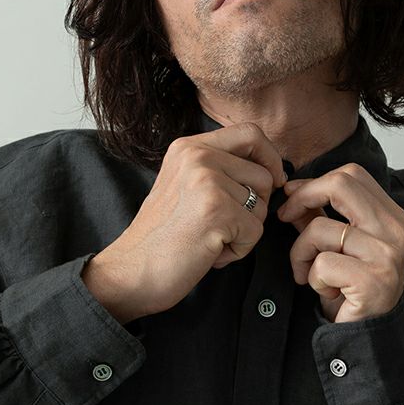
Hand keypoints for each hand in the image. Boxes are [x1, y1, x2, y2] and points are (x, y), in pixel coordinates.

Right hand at [84, 121, 285, 320]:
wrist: (131, 271)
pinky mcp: (217, 211)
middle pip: (263, 174)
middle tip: (225, 226)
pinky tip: (210, 253)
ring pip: (262, 206)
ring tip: (210, 239)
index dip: (270, 158)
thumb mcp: (184, 186)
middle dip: (257, 207)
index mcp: (188, 147)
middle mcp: (197, 157)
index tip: (272, 181)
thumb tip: (270, 169)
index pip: (250, 133)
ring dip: (244, 232)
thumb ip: (218, 169)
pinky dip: (239, 250)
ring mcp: (207, 182)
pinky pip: (255, 232)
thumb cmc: (163, 237)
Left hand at [276, 163, 403, 323]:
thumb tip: (293, 189)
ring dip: (301, 253)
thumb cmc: (352, 290)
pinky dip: (313, 279)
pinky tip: (327, 292)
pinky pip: (322, 264)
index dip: (314, 182)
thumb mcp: (338, 246)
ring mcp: (386, 255)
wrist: (371, 336)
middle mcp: (395, 230)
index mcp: (392, 216)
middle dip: (302, 198)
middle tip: (285, 218)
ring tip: (310, 275)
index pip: (351, 175)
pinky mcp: (372, 280)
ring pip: (320, 229)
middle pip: (340, 184)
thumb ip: (320, 215)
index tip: (291, 199)